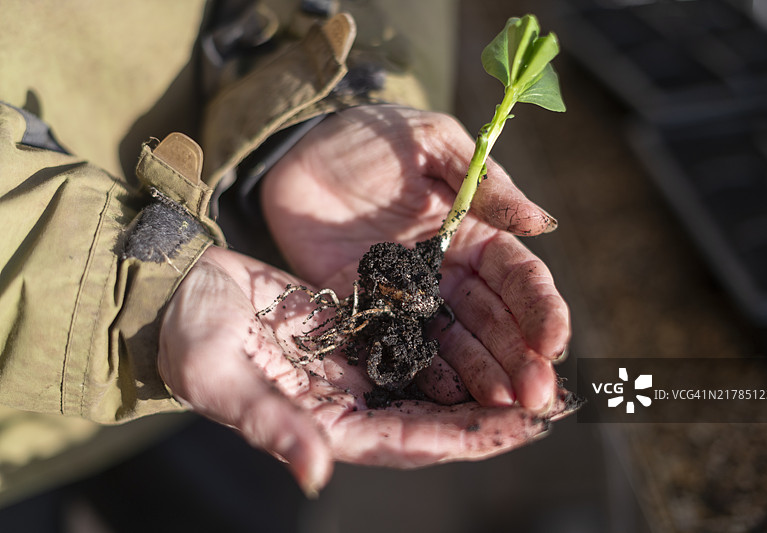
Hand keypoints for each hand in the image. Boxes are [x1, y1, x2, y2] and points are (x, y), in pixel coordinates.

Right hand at [159, 247, 572, 495]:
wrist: (176, 295)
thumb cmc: (189, 339)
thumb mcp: (223, 380)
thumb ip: (272, 427)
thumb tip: (316, 476)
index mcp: (326, 425)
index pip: (412, 440)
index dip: (470, 437)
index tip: (524, 427)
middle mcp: (348, 401)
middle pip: (434, 414)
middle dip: (492, 412)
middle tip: (552, 400)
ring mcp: (352, 364)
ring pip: (430, 375)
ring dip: (479, 372)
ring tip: (532, 364)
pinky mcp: (351, 329)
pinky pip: (410, 335)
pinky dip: (447, 333)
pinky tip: (484, 321)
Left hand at [261, 105, 569, 409]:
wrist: (302, 150)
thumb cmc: (375, 135)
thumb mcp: (433, 142)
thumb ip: (484, 183)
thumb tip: (542, 223)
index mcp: (477, 232)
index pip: (519, 277)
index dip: (541, 310)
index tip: (554, 341)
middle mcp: (450, 273)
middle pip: (494, 321)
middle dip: (519, 358)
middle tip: (537, 396)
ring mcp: (409, 297)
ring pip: (454, 342)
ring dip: (480, 375)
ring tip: (500, 406)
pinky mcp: (366, 310)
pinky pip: (397, 344)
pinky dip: (421, 370)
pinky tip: (444, 396)